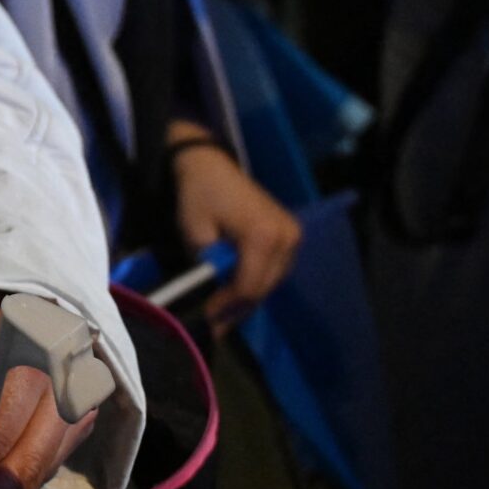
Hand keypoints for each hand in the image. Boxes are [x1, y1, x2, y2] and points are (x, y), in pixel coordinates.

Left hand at [169, 128, 299, 328]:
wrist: (211, 166)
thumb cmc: (199, 196)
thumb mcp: (196, 235)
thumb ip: (208, 271)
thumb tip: (211, 306)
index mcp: (264, 235)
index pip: (249, 286)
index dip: (227, 307)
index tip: (206, 319)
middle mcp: (286, 237)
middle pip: (263, 288)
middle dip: (236, 307)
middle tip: (212, 323)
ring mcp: (293, 236)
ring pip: (271, 282)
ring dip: (246, 297)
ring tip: (221, 309)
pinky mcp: (291, 235)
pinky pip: (275, 270)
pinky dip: (255, 281)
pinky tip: (234, 289)